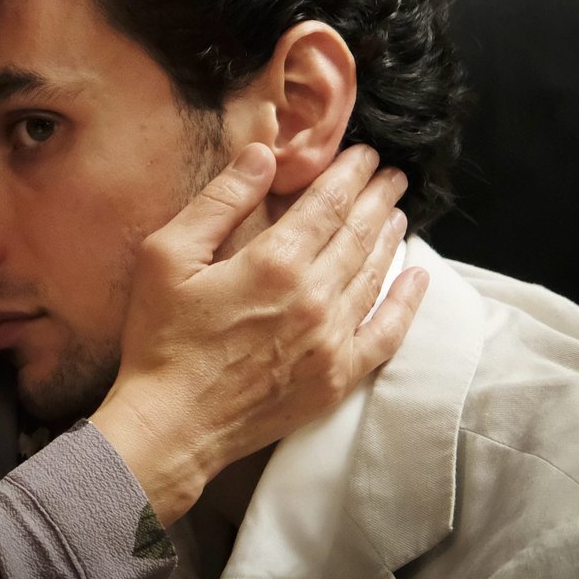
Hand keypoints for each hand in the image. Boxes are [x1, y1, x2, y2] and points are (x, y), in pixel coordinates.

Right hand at [89, 143, 424, 523]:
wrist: (172, 424)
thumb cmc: (161, 337)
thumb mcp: (168, 255)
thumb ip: (220, 200)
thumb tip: (262, 154)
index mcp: (274, 262)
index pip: (329, 203)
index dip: (350, 174)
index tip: (365, 154)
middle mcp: (314, 298)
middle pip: (359, 234)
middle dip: (378, 198)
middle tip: (392, 175)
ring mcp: (331, 341)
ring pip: (374, 276)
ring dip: (390, 238)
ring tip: (398, 213)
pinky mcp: (336, 378)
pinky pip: (386, 334)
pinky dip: (406, 303)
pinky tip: (417, 278)